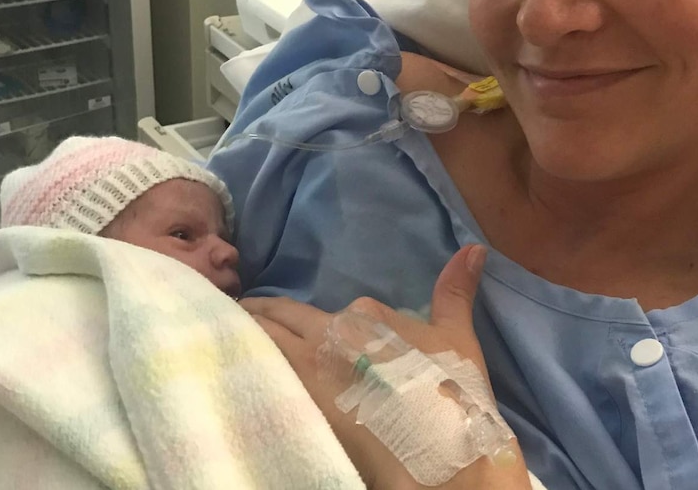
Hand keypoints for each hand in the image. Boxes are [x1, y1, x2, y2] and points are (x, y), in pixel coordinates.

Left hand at [240, 245, 530, 489]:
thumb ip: (455, 290)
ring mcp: (310, 365)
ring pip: (262, 338)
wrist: (440, 450)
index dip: (299, 317)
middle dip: (258, 314)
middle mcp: (332, 331)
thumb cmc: (451, 392)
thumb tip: (475, 247)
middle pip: (281, 316)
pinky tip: (228, 365)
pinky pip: (255, 372)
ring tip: (222, 330)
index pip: (320, 311)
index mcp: (366, 314)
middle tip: (234, 310)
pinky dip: (240, 363)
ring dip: (244, 332)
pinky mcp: (295, 399)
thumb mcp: (458, 336)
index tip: (281, 318)